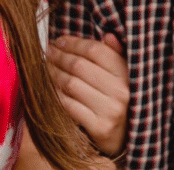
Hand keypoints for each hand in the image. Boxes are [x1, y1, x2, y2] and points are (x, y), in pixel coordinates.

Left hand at [48, 33, 128, 157]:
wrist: (126, 137)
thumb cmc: (120, 100)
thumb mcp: (124, 76)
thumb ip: (116, 55)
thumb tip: (107, 35)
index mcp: (128, 73)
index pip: (96, 50)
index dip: (74, 43)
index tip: (60, 40)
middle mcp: (121, 91)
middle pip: (80, 66)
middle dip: (60, 56)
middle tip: (48, 52)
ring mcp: (110, 110)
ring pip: (71, 84)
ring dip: (53, 73)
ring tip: (46, 67)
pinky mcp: (99, 127)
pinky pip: (69, 105)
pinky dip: (55, 94)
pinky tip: (50, 88)